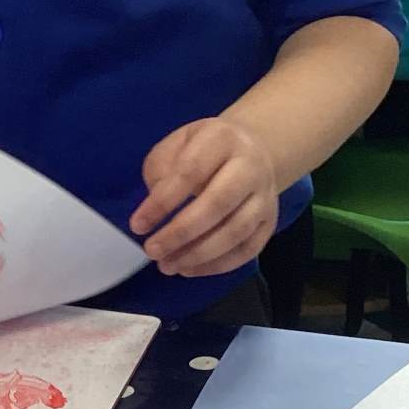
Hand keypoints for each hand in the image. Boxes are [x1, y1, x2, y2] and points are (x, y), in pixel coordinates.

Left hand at [130, 117, 279, 277]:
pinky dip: (216, 265)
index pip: (190, 171)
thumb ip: (161, 171)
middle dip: (180, 233)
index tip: (137, 226)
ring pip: (235, 232)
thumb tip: (154, 211)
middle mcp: (250, 166)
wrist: (252, 151)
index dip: (162, 202)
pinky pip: (247, 250)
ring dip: (197, 255)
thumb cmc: (203, 151)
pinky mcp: (270, 222)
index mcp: (222, 139)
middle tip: (151, 250)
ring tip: (167, 265)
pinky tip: (188, 269)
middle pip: (217, 204)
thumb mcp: (176, 145)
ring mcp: (265, 196)